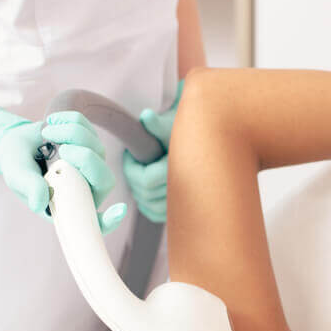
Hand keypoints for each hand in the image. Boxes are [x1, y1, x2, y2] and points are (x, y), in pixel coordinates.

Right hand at [0, 107, 125, 233]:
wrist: (14, 143)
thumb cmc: (17, 167)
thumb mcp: (18, 178)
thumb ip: (30, 188)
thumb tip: (39, 202)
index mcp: (72, 205)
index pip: (97, 221)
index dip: (109, 220)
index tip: (119, 210)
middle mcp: (86, 187)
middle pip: (104, 178)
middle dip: (86, 159)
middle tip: (62, 149)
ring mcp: (91, 165)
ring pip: (96, 148)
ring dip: (71, 134)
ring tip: (46, 132)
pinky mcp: (89, 143)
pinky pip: (89, 129)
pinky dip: (70, 120)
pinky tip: (53, 122)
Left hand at [122, 79, 184, 223]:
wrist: (201, 145)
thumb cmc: (184, 134)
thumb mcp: (171, 127)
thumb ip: (157, 124)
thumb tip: (147, 116)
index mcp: (181, 170)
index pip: (146, 180)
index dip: (131, 169)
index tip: (130, 154)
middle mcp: (185, 189)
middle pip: (145, 193)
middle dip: (132, 178)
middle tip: (133, 161)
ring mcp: (183, 202)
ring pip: (149, 205)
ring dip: (138, 191)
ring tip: (139, 173)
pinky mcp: (180, 210)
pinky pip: (156, 214)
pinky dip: (146, 205)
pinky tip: (144, 190)